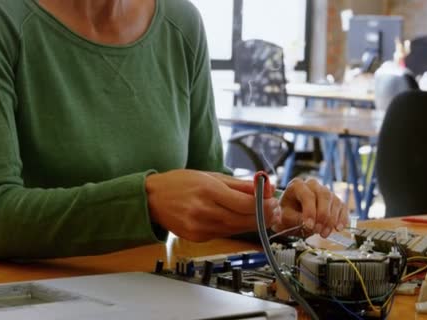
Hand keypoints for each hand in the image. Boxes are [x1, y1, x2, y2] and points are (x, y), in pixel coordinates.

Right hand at [145, 169, 277, 241]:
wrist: (152, 199)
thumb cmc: (180, 183)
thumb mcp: (211, 176)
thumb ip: (240, 184)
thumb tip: (266, 187)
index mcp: (209, 191)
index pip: (246, 204)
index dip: (265, 205)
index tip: (274, 201)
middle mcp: (204, 211)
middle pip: (245, 220)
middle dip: (264, 216)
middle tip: (274, 210)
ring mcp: (200, 227)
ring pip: (237, 229)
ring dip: (253, 223)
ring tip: (263, 214)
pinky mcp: (198, 238)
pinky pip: (224, 233)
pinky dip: (235, 227)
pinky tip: (240, 219)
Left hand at [274, 178, 347, 237]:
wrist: (292, 216)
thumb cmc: (287, 215)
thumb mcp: (285, 218)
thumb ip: (296, 219)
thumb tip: (309, 224)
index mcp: (297, 185)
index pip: (307, 195)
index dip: (310, 211)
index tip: (309, 225)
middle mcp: (312, 185)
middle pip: (324, 195)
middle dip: (322, 215)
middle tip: (317, 230)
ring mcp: (325, 191)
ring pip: (334, 201)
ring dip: (331, 220)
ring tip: (324, 234)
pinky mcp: (334, 200)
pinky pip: (342, 206)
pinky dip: (342, 218)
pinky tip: (338, 228)